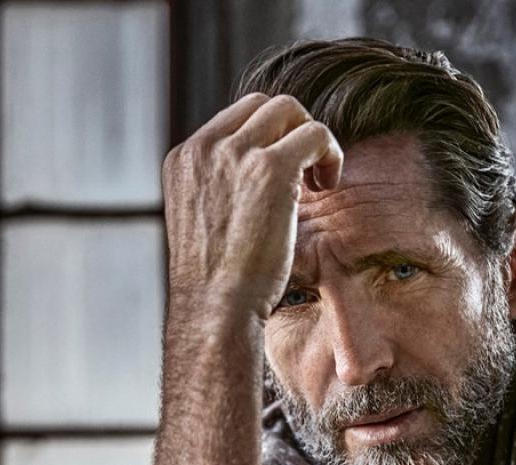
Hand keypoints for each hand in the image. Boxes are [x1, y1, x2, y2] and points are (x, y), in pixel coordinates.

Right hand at [162, 92, 343, 322]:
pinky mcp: (269, 168)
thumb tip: (259, 185)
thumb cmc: (217, 286)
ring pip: (290, 110)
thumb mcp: (206, 226)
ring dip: (312, 141)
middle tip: (305, 177)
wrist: (215, 308)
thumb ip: (223, 192)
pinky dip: (330, 154)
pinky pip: (316, 134)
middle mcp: (206, 147)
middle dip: (292, 134)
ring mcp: (236, 154)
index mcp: (185, 158)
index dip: (268, 140)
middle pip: (263, 105)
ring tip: (318, 184)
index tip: (283, 177)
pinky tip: (327, 187)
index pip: (235, 119)